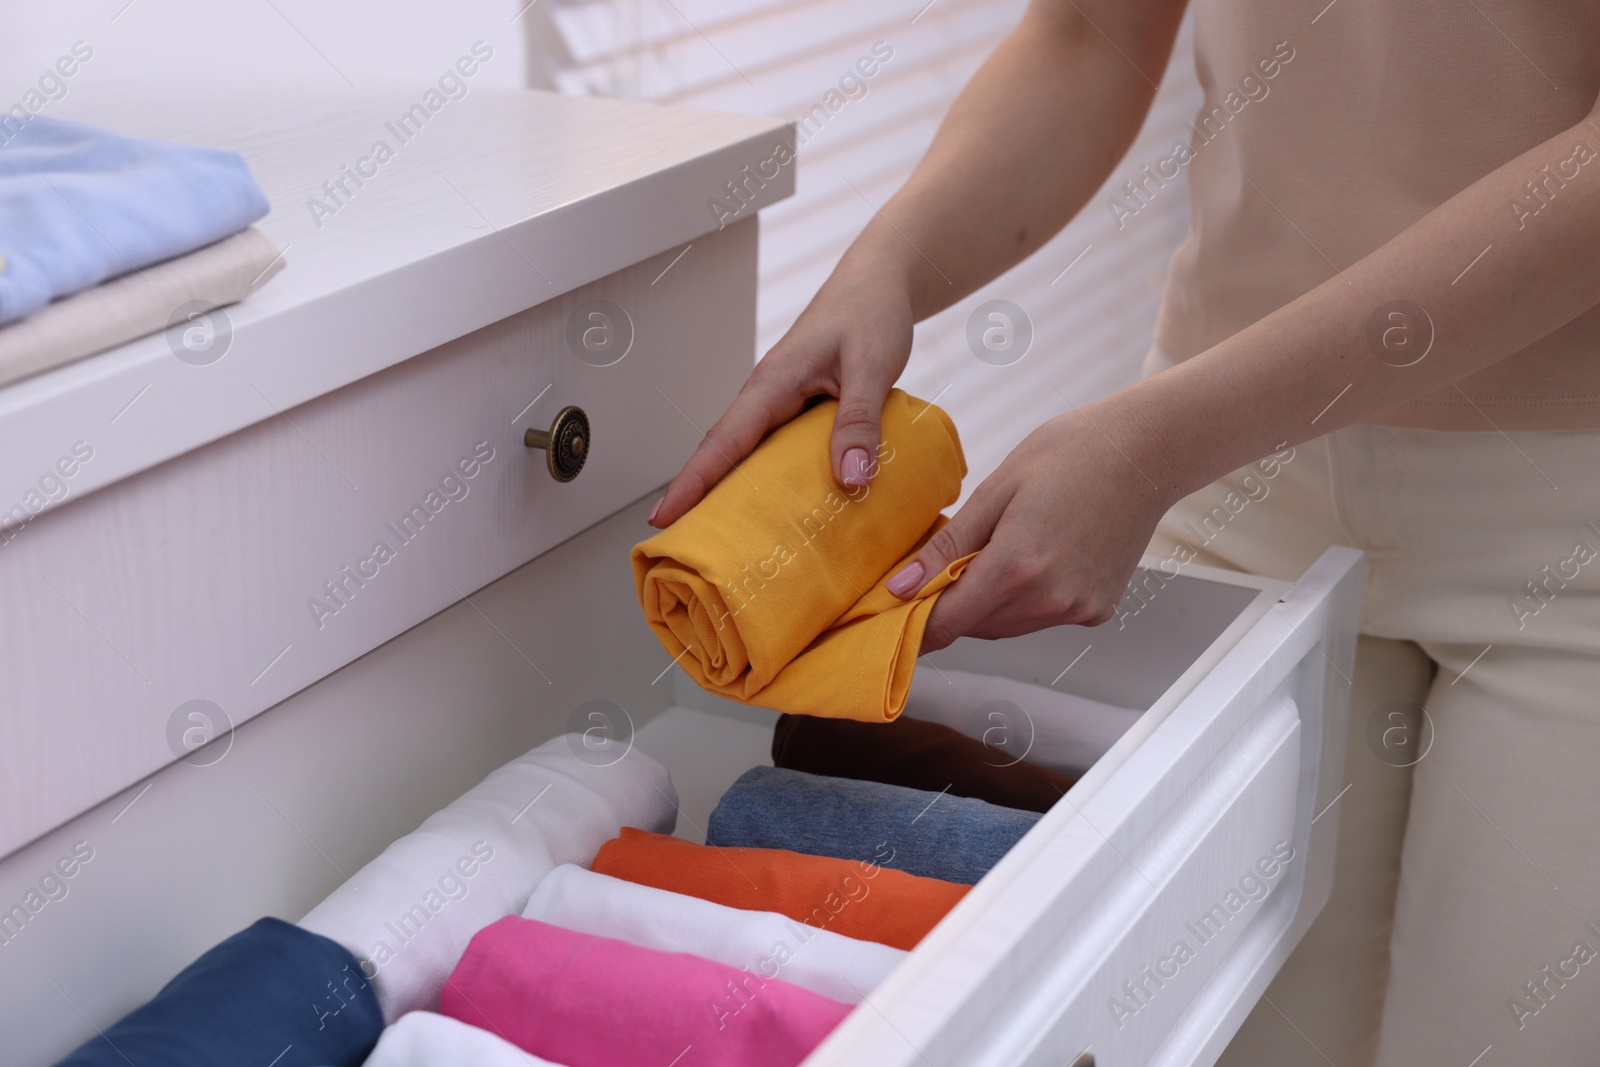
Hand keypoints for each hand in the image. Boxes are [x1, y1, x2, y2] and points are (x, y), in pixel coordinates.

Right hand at [648, 251, 915, 526]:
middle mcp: (767, 395)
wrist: (880, 282)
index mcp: (773, 383)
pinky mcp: (798, 407)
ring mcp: (780, 402)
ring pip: (745, 452)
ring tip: (716, 538)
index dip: (692, 481)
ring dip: (727, 489)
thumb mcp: (872, 366)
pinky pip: (772, 448)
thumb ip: (859, 422)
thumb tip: (849, 479)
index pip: (723, 440)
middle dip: (696, 495)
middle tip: (677, 543)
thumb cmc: (871, 313)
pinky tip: (773, 507)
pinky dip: (764, 478)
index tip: (663, 517)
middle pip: (721, 452)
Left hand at [886, 404, 1177, 651]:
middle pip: (974, 627)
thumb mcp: (995, 490)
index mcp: (1019, 566)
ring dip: (986, 604)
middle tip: (940, 565)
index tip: (894, 610)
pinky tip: (1032, 559)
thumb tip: (901, 587)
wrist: (1144, 452)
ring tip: (991, 552)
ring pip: (1006, 626)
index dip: (915, 621)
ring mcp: (1078, 609)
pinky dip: (1023, 600)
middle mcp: (1051, 598)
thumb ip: (947, 546)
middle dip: (950, 605)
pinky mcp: (1097, 610)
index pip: (948, 621)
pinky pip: (1040, 618)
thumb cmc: (1071, 454)